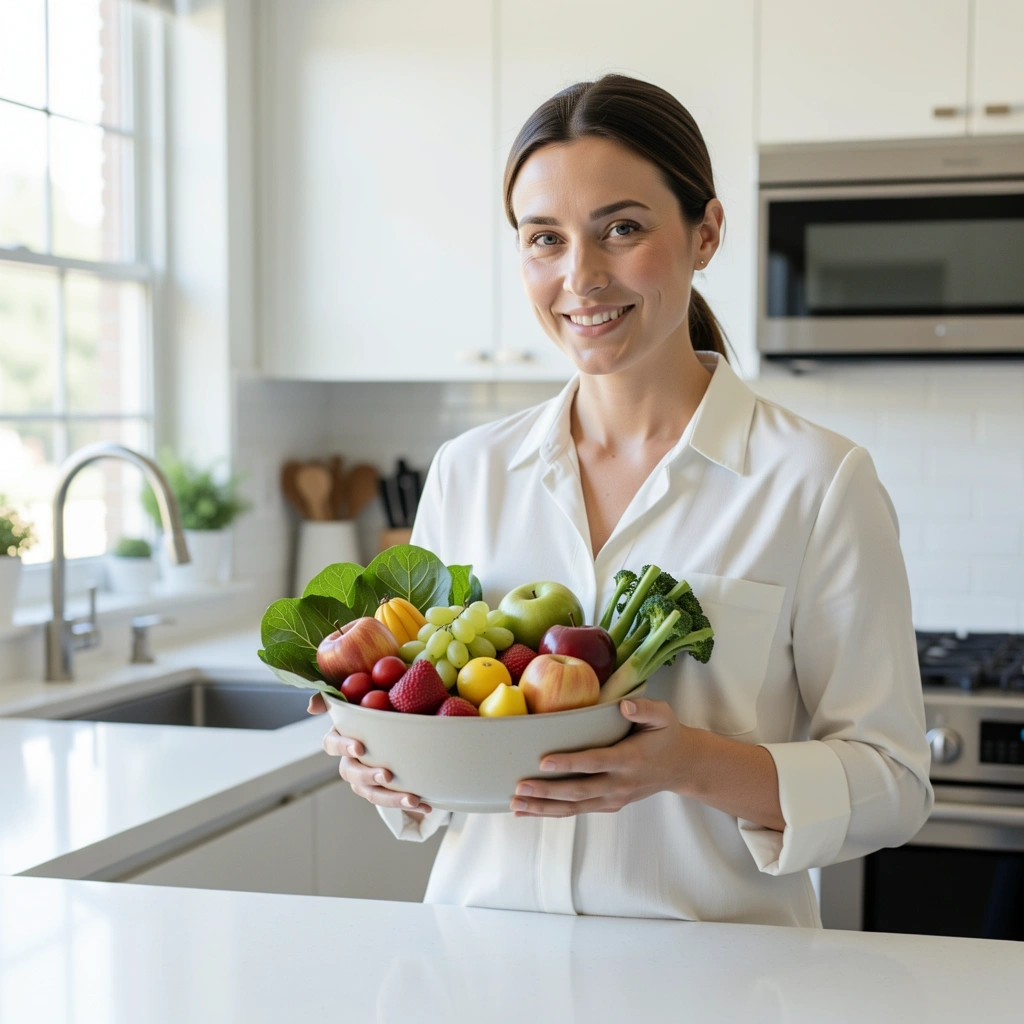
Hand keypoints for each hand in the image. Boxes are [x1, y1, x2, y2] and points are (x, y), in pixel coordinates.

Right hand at [306, 693, 431, 816]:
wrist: (405, 711)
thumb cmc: (378, 698)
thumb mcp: (359, 688)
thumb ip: (334, 694)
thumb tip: (311, 707)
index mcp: (342, 737)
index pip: (332, 744)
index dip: (343, 747)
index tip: (360, 747)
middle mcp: (351, 760)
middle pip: (351, 773)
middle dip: (368, 776)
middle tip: (387, 774)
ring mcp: (367, 777)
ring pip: (372, 793)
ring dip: (391, 798)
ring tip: (412, 798)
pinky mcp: (386, 787)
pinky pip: (393, 800)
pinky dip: (409, 803)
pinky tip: (426, 804)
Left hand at [510, 698, 685, 817]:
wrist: (682, 766)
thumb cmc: (666, 735)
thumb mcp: (663, 716)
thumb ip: (644, 709)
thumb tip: (623, 706)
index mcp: (630, 759)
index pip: (595, 762)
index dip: (569, 764)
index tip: (544, 762)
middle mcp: (619, 783)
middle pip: (578, 791)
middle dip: (546, 791)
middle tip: (519, 787)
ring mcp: (614, 798)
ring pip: (574, 807)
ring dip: (543, 807)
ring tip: (515, 804)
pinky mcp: (608, 805)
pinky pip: (577, 810)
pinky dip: (552, 812)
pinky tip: (529, 810)